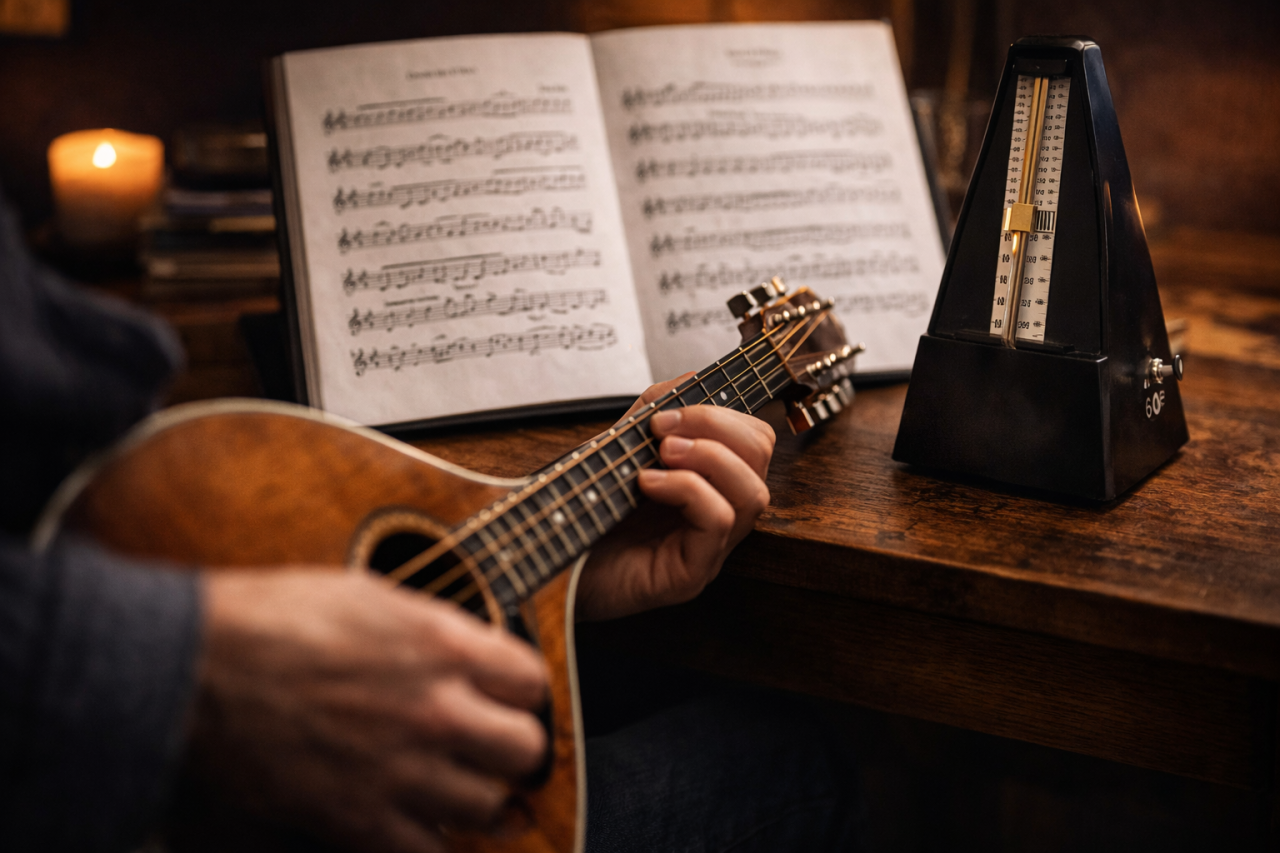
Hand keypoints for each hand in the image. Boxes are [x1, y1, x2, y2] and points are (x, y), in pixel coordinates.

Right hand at [188, 570, 547, 852]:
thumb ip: (430, 628)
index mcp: (439, 643)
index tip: (502, 694)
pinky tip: (412, 823)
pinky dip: (427, 843)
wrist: (189, 668)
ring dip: (475, 797)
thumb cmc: (268, 617)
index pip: (531, 679)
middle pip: (526, 748)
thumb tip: (469, 649)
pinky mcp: (357, 820)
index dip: (519, 688)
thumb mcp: (365, 594)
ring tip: (449, 783)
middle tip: (486, 744)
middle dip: (511, 746)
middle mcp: (433, 708)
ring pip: (489, 806)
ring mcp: (400, 769)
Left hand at [575, 375, 774, 621]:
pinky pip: (719, 522)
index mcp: (708, 482)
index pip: (753, 438)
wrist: (541, 561)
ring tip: (661, 452)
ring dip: (709, 457)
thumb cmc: (581, 512)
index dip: (720, 413)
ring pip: (754, 493)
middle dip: (718, 426)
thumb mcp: (618, 448)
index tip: (665, 413)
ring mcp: (708, 549)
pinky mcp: (690, 575)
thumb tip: (691, 379)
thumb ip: (653, 412)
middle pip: (762, 457)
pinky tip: (648, 483)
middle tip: (663, 429)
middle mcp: (717, 515)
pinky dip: (687, 489)